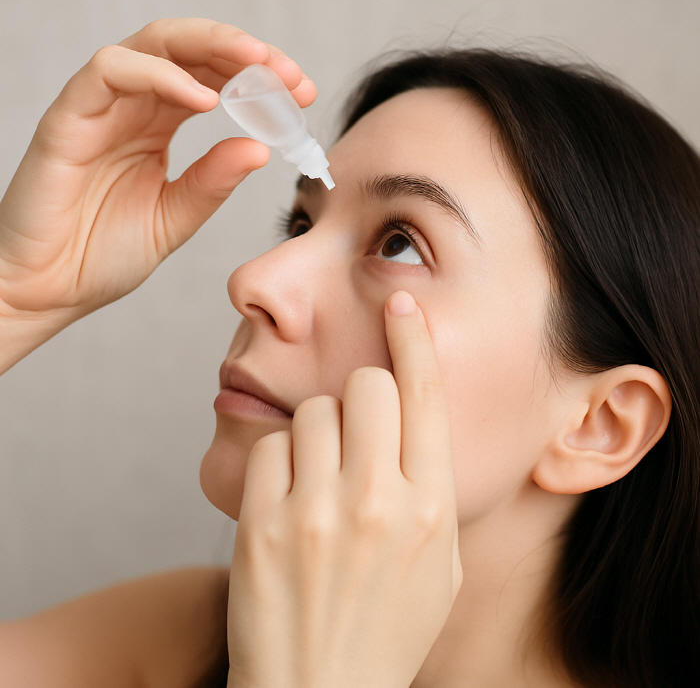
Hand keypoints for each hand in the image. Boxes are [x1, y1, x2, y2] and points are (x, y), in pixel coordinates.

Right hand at [0, 18, 315, 370]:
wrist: (49, 292)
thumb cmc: (104, 255)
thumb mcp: (176, 219)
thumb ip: (213, 182)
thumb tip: (260, 149)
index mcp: (158, 128)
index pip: (212, 79)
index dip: (258, 79)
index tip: (303, 95)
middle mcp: (131, 109)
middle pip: (189, 50)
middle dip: (245, 54)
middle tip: (290, 74)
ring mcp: (99, 110)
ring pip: (152, 44)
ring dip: (210, 48)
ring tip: (257, 68)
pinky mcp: (67, 121)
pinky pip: (108, 73)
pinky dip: (157, 75)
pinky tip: (202, 99)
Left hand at [227, 291, 461, 687]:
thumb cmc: (386, 628)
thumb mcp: (441, 566)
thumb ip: (434, 487)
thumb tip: (418, 415)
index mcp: (433, 509)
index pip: (425, 394)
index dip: (414, 338)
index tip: (400, 300)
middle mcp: (378, 502)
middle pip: (366, 384)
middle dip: (364, 396)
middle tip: (357, 436)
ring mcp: (315, 512)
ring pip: (316, 411)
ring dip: (320, 433)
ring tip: (321, 483)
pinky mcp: (260, 523)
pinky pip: (272, 446)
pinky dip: (281, 462)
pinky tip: (289, 502)